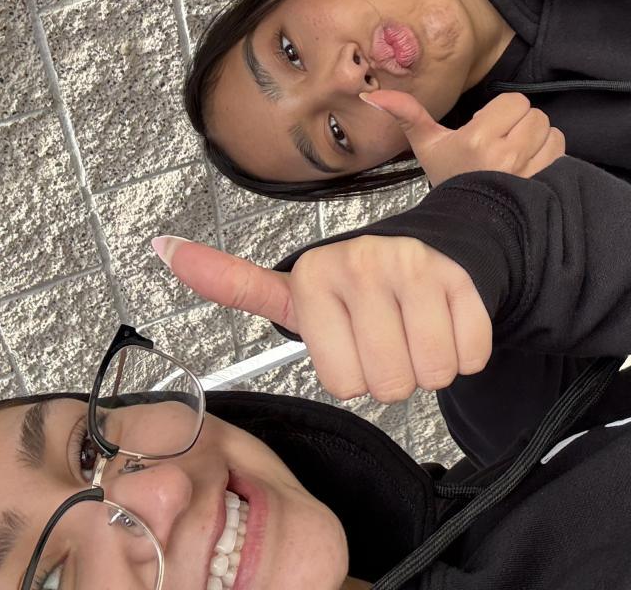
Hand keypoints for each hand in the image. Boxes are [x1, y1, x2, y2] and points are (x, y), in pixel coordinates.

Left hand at [157, 235, 492, 402]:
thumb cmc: (362, 286)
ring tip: (418, 326)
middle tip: (390, 334)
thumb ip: (234, 281)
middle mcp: (361, 263)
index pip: (342, 381)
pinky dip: (467, 351)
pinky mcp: (462, 276)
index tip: (352, 337)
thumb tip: (161, 247)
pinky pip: (469, 355)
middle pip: (386, 384)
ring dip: (430, 364)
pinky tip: (449, 319)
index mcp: (314, 275)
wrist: (440, 246)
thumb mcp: (297, 289)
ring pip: (429, 374)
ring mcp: (414, 267)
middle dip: (394, 372)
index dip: (353, 371)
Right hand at [363, 90, 564, 185]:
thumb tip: (370, 95)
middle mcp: (507, 153)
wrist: (465, 223)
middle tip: (502, 142)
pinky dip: (549, 156)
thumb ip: (406, 114)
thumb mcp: (426, 146)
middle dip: (520, 124)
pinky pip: (560, 152)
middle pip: (535, 114)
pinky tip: (529, 168)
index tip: (487, 129)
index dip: (503, 112)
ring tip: (516, 155)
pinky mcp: (546, 184)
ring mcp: (530, 170)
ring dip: (537, 139)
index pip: (515, 101)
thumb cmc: (449, 180)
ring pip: (550, 131)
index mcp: (478, 139)